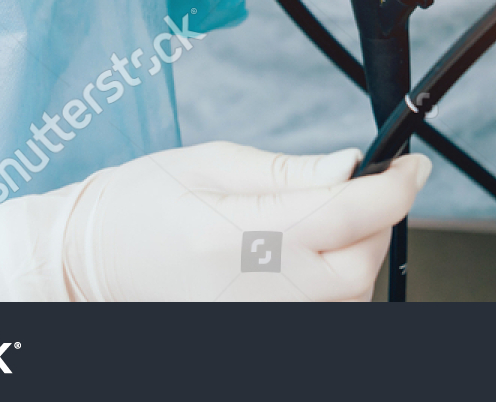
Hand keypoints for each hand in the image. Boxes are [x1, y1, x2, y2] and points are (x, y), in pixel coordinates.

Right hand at [0, 143, 432, 301]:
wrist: (83, 264)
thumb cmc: (136, 206)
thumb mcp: (210, 162)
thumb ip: (288, 170)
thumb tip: (351, 166)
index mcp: (235, 235)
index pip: (344, 214)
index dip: (394, 187)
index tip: (413, 167)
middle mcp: (249, 291)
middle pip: (356, 266)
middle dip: (376, 223)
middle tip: (366, 189)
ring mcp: (252, 321)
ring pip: (346, 298)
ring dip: (356, 257)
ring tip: (327, 221)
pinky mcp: (252, 332)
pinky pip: (320, 316)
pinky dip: (333, 286)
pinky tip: (312, 258)